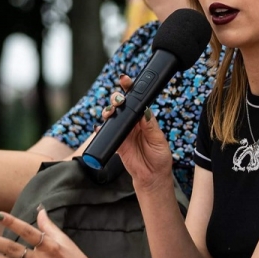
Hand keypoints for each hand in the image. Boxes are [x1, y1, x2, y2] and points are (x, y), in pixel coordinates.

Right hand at [101, 75, 173, 191]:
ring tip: (110, 112)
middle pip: (122, 106)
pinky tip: (99, 127)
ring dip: (109, 111)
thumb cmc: (160, 158)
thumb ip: (150, 126)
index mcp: (144, 119)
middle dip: (117, 98)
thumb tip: (144, 111)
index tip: (125, 80)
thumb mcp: (159, 140)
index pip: (137, 101)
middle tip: (118, 100)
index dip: (130, 89)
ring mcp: (123, 133)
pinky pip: (106, 134)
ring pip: (112, 117)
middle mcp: (133, 123)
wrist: (152, 177)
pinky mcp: (116, 143)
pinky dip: (100, 130)